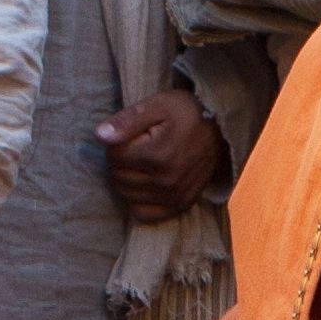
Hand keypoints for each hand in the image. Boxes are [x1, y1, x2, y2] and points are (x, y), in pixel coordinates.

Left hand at [96, 88, 224, 224]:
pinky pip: (144, 214)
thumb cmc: (185, 112)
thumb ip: (127, 120)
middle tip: (137, 146)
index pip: (113, 156)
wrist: (220, 127)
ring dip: (127, 179)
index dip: (117, 142)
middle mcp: (165, 181)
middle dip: (120, 161)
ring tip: (143, 162)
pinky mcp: (181, 205)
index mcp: (157, 155)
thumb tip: (99, 136)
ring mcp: (174, 196)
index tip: (132, 133)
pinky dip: (138, 200)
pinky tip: (147, 183)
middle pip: (118, 177)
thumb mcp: (156, 105)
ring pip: (127, 194)